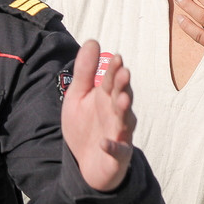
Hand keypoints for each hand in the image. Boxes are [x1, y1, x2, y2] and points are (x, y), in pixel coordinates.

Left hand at [61, 40, 134, 191]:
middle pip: (122, 97)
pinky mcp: (117, 155)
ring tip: (122, 101)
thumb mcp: (78, 96)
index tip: (116, 58)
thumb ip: (85, 71)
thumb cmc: (84, 124)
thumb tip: (92, 41)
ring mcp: (119, 133)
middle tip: (123, 73)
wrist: (85, 163)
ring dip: (124, 111)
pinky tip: (105, 143)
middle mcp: (116, 112)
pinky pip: (117, 151)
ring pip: (125, 121)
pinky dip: (112, 147)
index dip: (114, 70)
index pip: (112, 80)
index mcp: (107, 96)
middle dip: (123, 86)